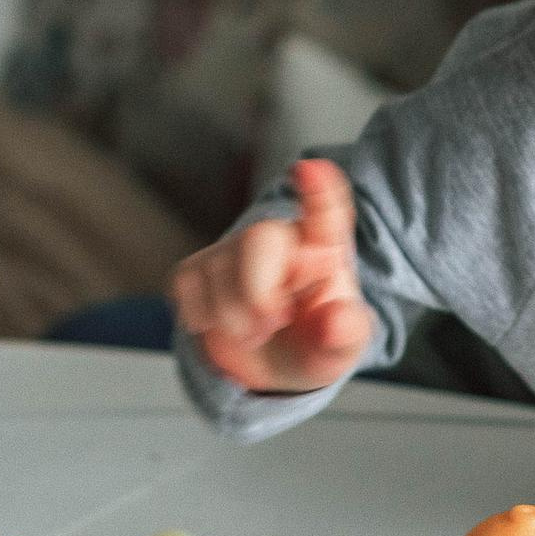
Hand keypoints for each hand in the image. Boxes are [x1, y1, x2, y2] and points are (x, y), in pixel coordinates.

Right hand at [170, 158, 374, 392]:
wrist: (273, 366)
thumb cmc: (315, 342)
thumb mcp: (343, 347)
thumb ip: (347, 333)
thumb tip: (337, 320)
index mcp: (326, 247)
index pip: (326, 211)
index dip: (318, 189)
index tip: (309, 169)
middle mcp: (279, 238)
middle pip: (258, 240)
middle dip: (257, 292)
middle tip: (273, 323)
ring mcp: (235, 249)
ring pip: (218, 271)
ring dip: (233, 318)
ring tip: (258, 333)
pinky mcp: (197, 268)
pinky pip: (186, 284)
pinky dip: (202, 316)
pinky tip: (224, 325)